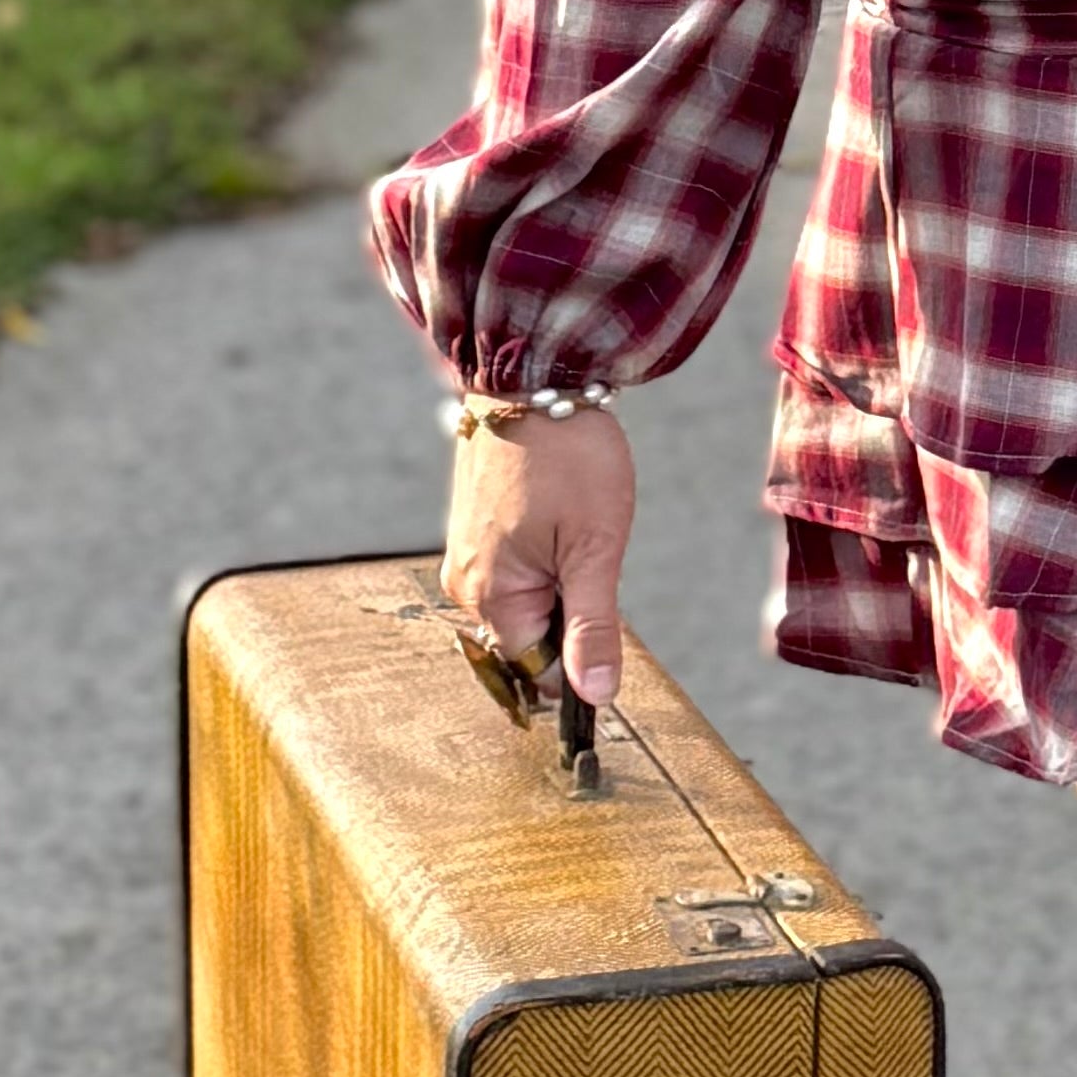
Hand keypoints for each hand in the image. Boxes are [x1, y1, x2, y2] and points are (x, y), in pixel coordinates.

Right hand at [441, 402, 636, 709]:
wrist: (533, 381)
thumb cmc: (568, 459)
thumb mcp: (595, 550)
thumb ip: (594, 628)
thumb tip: (596, 695)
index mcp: (489, 595)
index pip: (537, 669)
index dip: (580, 662)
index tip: (610, 630)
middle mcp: (466, 583)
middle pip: (531, 637)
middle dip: (573, 614)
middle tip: (591, 554)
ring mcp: (469, 555)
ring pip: (528, 602)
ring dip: (563, 583)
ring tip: (574, 529)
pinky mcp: (478, 531)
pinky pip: (519, 571)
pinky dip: (549, 560)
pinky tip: (562, 520)